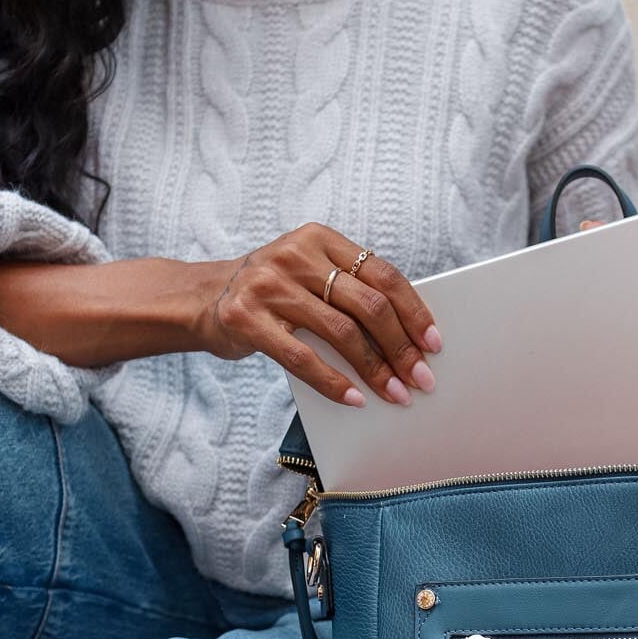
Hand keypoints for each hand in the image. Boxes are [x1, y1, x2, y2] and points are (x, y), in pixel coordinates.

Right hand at [200, 225, 441, 406]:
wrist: (203, 299)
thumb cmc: (273, 294)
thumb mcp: (309, 275)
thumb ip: (349, 291)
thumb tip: (408, 339)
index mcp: (321, 239)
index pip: (383, 275)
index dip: (414, 311)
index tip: (434, 343)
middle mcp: (296, 256)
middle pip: (368, 305)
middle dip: (402, 347)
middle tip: (422, 378)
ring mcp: (269, 285)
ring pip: (341, 333)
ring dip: (375, 370)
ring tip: (395, 394)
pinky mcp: (247, 319)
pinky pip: (302, 358)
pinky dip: (334, 382)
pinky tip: (355, 399)